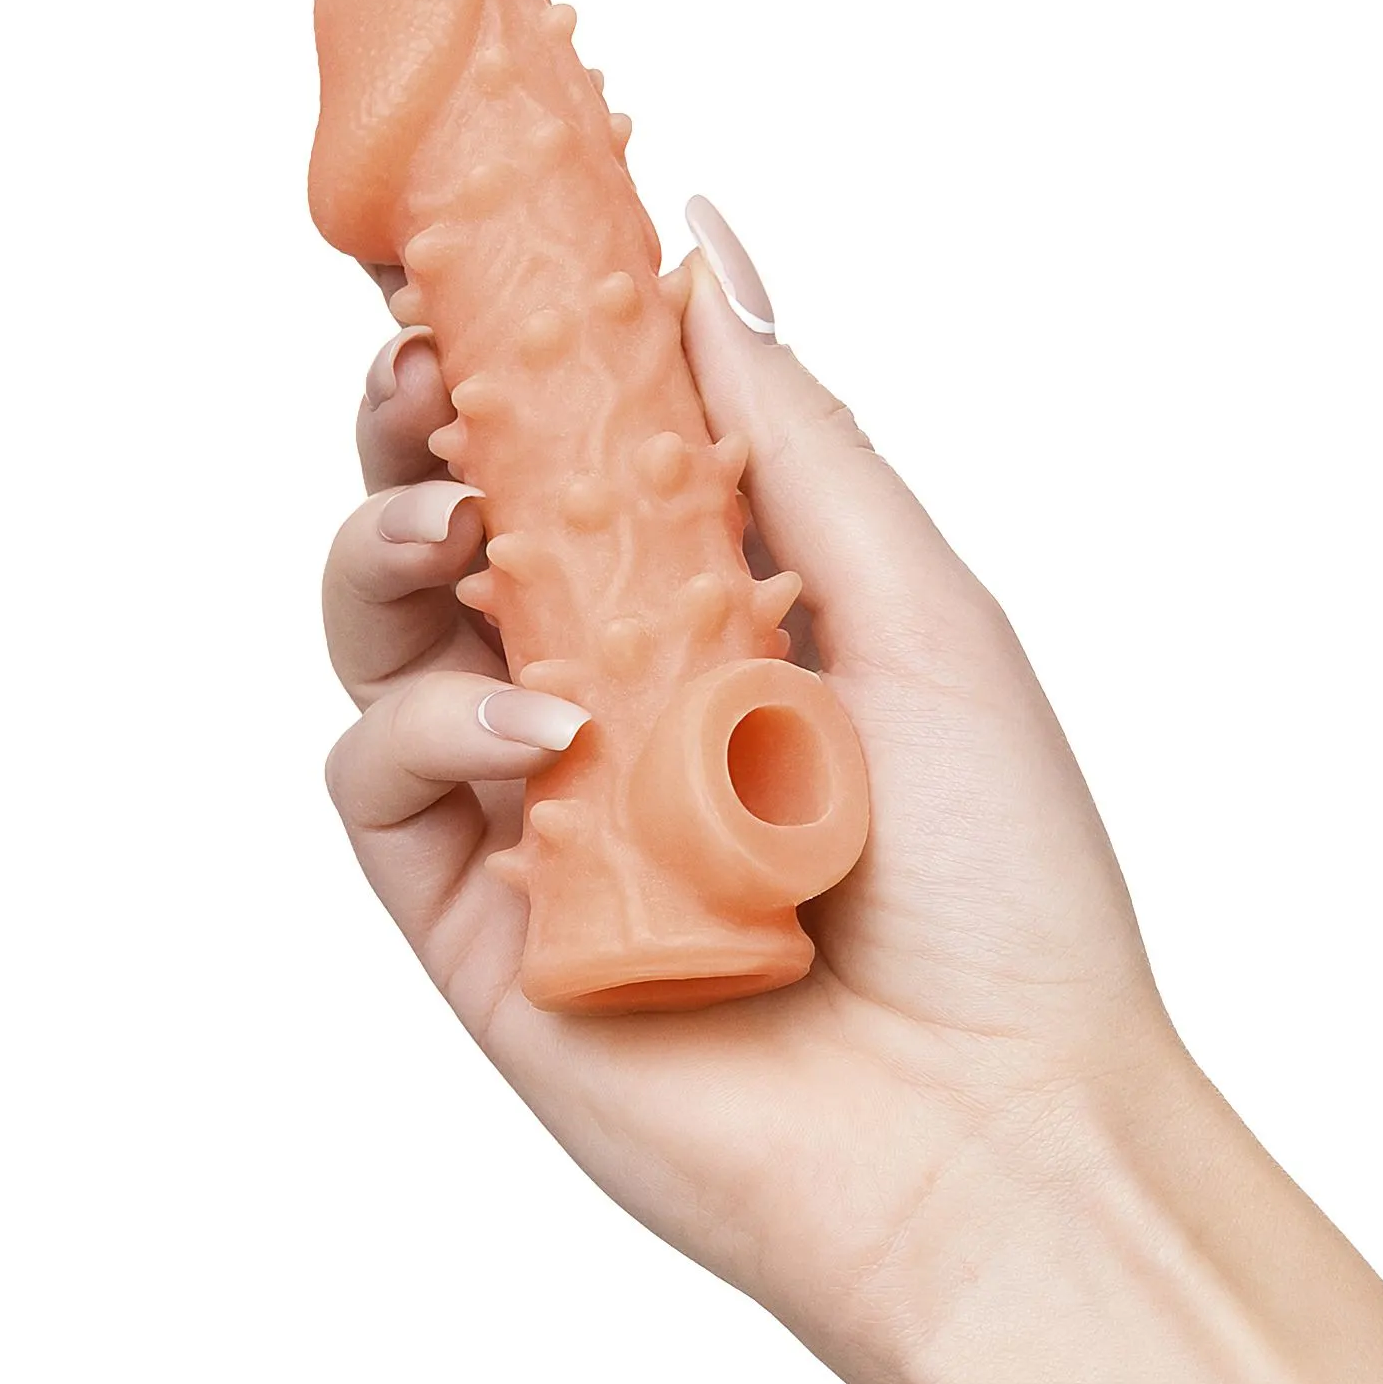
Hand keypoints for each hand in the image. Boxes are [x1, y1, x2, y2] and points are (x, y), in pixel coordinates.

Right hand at [322, 208, 1175, 1383]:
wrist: (996, 1138)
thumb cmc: (1002, 883)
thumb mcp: (920, 609)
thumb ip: (789, 433)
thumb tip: (703, 245)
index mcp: (720, 617)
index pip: (577, 455)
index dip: (508, 351)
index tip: (465, 249)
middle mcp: (614, 701)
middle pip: (452, 529)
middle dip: (414, 428)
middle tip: (419, 366)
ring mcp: (535, 812)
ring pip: (382, 639)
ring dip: (387, 545)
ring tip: (456, 519)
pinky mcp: (476, 926)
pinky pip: (380, 782)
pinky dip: (428, 722)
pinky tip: (534, 722)